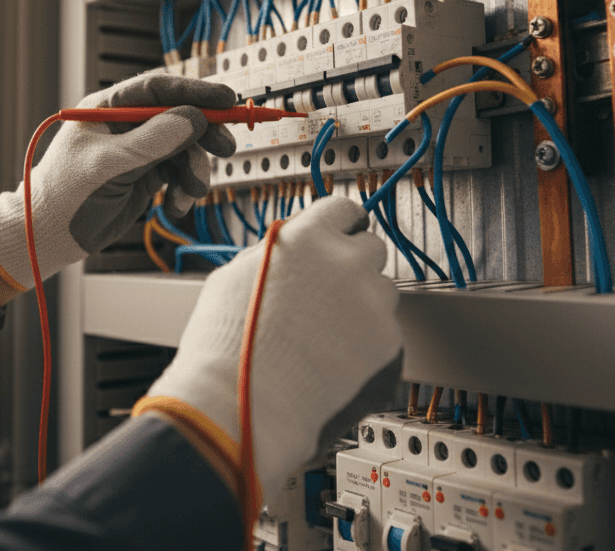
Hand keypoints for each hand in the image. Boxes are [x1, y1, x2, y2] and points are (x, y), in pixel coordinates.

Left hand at [0, 73, 236, 292]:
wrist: (50, 235)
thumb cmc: (65, 194)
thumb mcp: (110, 164)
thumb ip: (153, 140)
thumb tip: (194, 118)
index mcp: (110, 108)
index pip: (159, 89)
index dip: (195, 91)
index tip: (226, 99)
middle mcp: (127, 125)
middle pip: (180, 117)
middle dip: (204, 133)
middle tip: (225, 147)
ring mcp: (139, 151)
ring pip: (185, 149)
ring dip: (194, 171)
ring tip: (189, 193)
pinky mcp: (147, 176)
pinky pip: (179, 174)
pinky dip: (184, 190)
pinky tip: (175, 206)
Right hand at [138, 196, 402, 501]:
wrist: (242, 405)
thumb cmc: (227, 347)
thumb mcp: (235, 275)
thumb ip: (275, 252)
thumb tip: (291, 247)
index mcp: (307, 237)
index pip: (344, 209)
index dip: (341, 225)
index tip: (342, 235)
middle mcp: (346, 261)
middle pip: (370, 248)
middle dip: (353, 267)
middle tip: (328, 296)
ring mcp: (372, 302)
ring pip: (382, 292)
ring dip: (362, 306)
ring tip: (324, 337)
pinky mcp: (387, 342)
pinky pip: (385, 334)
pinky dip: (368, 345)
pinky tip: (333, 361)